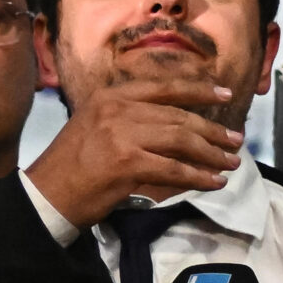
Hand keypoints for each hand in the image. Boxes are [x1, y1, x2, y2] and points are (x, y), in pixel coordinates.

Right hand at [26, 79, 243, 227]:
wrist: (47, 194)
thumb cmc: (72, 164)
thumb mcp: (97, 124)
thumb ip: (130, 117)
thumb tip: (176, 124)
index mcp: (111, 96)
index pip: (165, 88)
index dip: (198, 91)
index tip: (225, 95)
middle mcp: (118, 109)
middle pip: (178, 116)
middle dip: (212, 130)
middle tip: (235, 141)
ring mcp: (122, 135)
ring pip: (181, 141)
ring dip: (211, 154)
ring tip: (230, 163)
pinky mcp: (127, 164)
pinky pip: (174, 169)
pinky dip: (198, 177)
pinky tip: (212, 182)